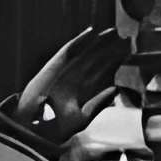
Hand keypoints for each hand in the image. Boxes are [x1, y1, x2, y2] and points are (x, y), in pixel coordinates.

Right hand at [6, 26, 128, 148]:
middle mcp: (73, 79)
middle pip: (95, 60)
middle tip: (126, 38)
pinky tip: (92, 32)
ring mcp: (64, 71)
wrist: (33, 129)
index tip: (128, 54)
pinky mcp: (54, 66)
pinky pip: (69, 50)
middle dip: (110, 50)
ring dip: (98, 42)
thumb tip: (115, 89)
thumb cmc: (55, 128)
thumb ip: (98, 103)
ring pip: (84, 52)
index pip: (100, 74)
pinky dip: (80, 41)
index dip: (114, 63)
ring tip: (114, 32)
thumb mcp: (82, 117)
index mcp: (80, 91)